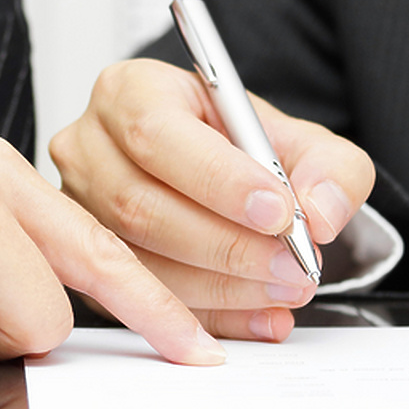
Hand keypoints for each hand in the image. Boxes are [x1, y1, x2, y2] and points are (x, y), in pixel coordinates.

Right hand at [50, 59, 374, 341]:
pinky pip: (139, 303)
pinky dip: (209, 317)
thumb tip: (322, 214)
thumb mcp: (302, 141)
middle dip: (227, 245)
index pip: (157, 133)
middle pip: (140, 204)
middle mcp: (91, 147)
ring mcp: (79, 209)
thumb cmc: (245, 149)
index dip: (218, 179)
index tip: (278, 212)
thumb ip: (329, 168)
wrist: (228, 179)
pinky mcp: (89, 265)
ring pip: (138, 259)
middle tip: (291, 265)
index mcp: (130, 92)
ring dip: (221, 286)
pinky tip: (258, 316)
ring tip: (283, 288)